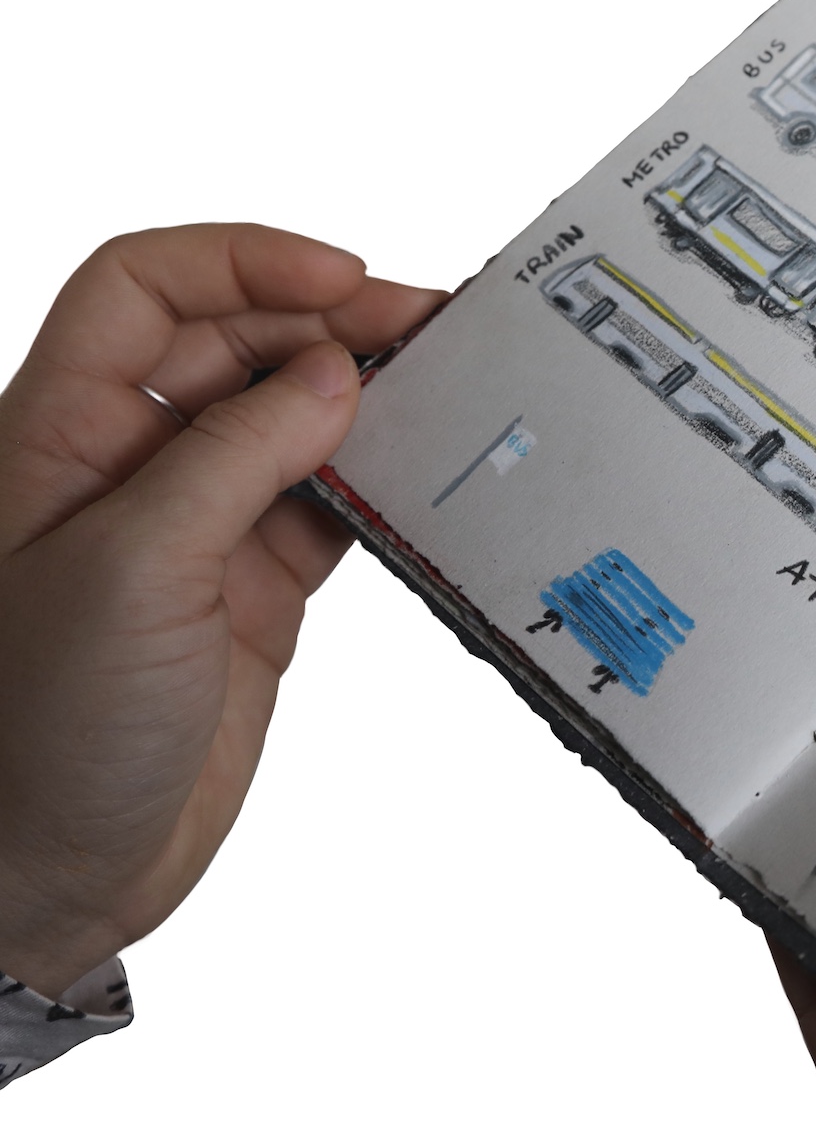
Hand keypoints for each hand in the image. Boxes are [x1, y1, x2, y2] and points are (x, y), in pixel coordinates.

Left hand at [0, 225, 441, 997]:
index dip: (242, 261)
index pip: (145, 290)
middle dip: (328, 320)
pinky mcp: (250, 592)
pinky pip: (330, 507)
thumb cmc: (37, 731)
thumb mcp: (132, 569)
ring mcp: (194, 528)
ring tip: (452, 387)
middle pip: (235, 343)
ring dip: (368, 396)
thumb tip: (334, 373)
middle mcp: (124, 465)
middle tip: (430, 330)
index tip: (342, 279)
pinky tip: (432, 475)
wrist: (47, 877)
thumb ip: (237, 457)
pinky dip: (386, 483)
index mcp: (55, 432)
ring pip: (292, 419)